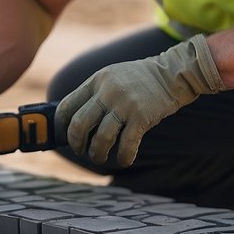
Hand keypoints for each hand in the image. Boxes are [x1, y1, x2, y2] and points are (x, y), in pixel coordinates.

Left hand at [56, 35, 222, 166]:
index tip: (65, 135)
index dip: (62, 125)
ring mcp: (125, 104)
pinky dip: (123, 157)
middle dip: (77, 143)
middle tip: (81, 151)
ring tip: (99, 157)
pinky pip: (126, 145)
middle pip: (80, 124)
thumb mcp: (111, 77)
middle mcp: (107, 92)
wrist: (172, 74)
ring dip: (97, 154)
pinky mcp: (142, 117)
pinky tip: (124, 160)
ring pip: (101, 138)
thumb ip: (94, 94)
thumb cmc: (138, 80)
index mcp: (96, 81)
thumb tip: (75, 123)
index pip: (67, 105)